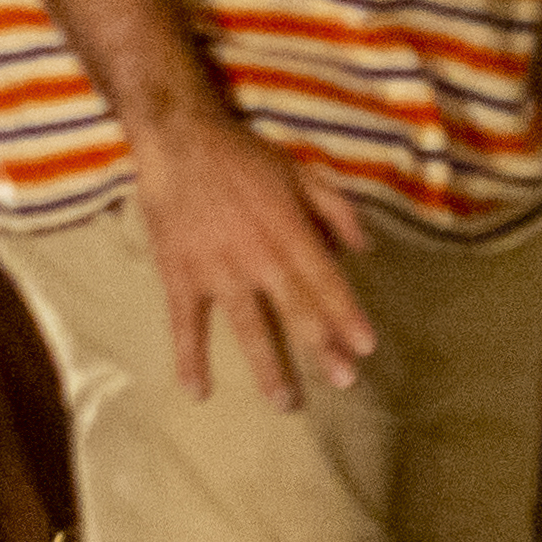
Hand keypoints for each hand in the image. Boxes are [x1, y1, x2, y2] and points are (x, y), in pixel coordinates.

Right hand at [126, 102, 384, 410]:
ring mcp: (215, 269)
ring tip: (285, 402)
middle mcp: (256, 255)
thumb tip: (365, 250)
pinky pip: (185, 320)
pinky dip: (189, 355)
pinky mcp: (179, 274)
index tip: (365, 347)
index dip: (346, 313)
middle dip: (321, 347)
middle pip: (294, 309)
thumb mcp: (298, 170)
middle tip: (343, 381)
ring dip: (267, 365)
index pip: (324, 279)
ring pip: (247, 324)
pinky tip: (197, 389)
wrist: (175, 139)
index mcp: (287, 230)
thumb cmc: (242, 157)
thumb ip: (334, 209)